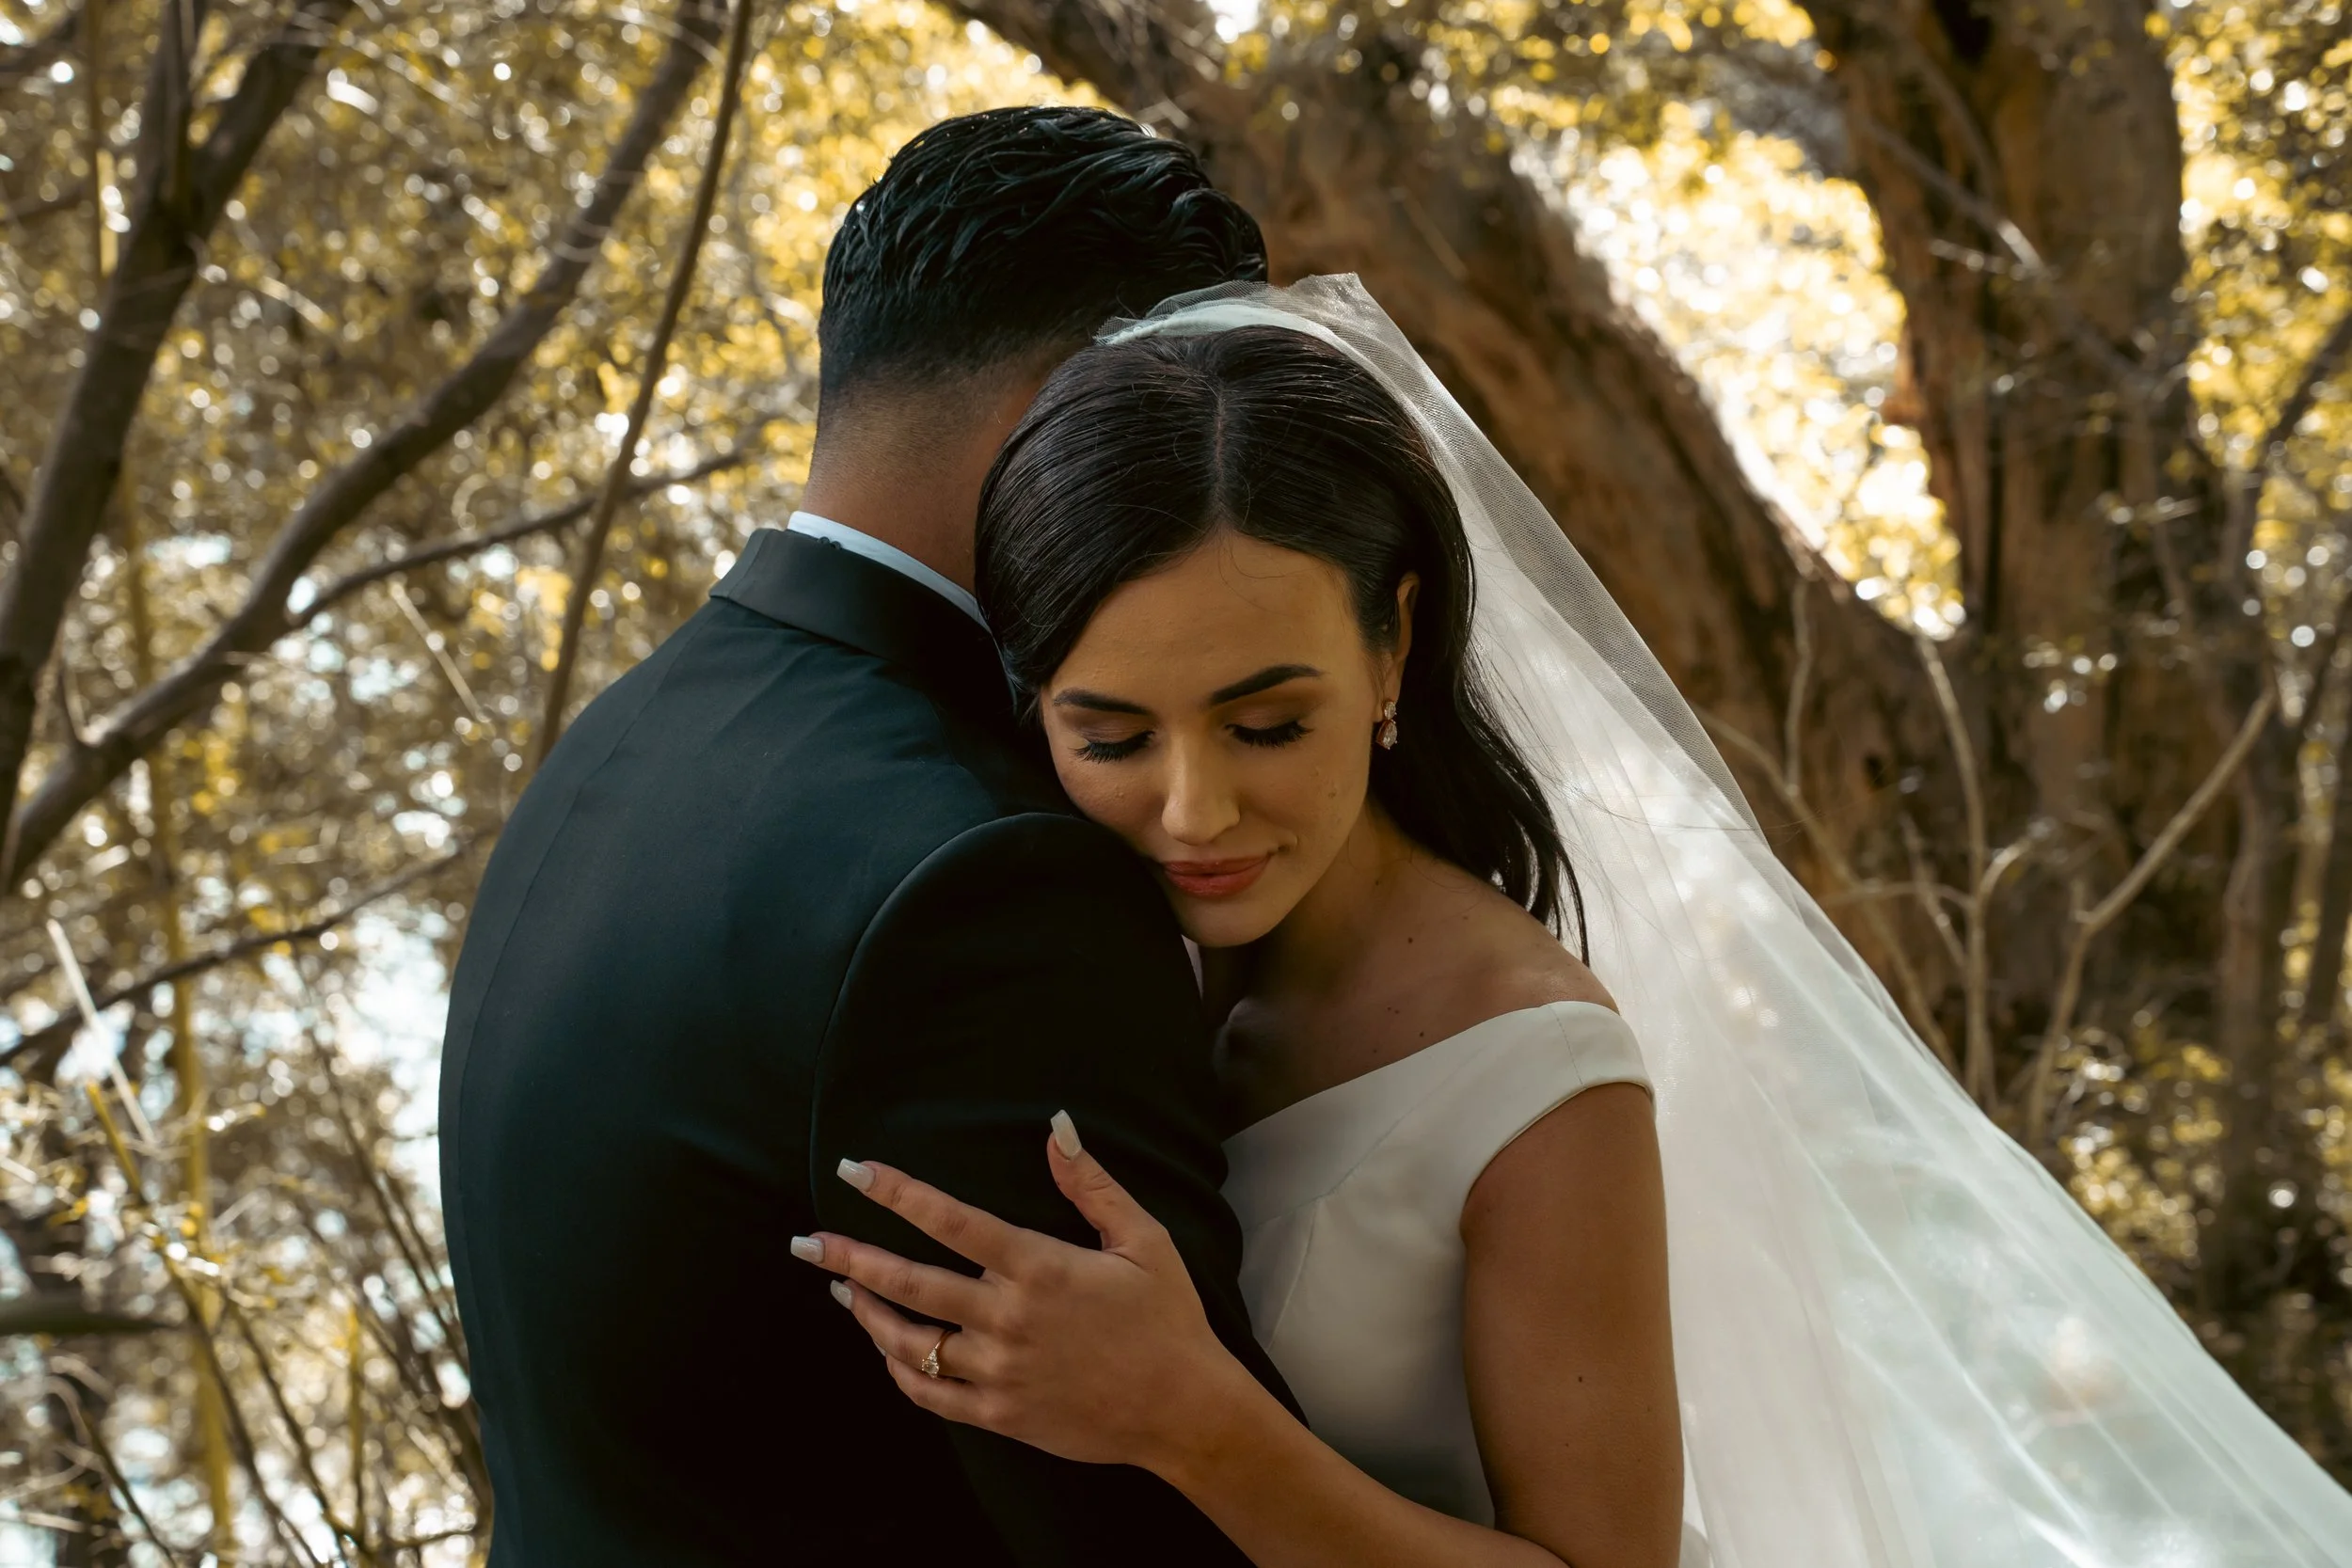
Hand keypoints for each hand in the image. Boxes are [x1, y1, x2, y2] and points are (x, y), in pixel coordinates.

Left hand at [792, 1113, 1254, 1474]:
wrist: (1183, 1410)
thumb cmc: (1166, 1318)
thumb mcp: (1142, 1240)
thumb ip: (1091, 1184)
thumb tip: (1056, 1126)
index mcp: (1039, 1267)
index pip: (951, 1220)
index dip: (898, 1192)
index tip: (854, 1170)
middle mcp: (1008, 1318)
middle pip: (908, 1283)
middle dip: (850, 1257)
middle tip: (806, 1242)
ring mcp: (999, 1371)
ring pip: (909, 1342)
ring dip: (867, 1313)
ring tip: (841, 1287)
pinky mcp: (1000, 1414)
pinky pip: (930, 1393)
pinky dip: (899, 1369)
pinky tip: (885, 1348)